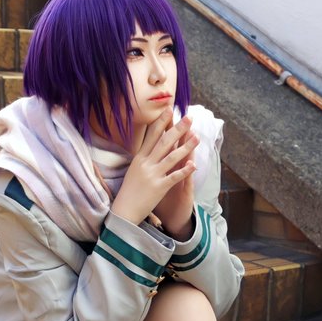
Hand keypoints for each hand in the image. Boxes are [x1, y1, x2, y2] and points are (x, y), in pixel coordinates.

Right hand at [111, 108, 198, 226]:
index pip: (152, 135)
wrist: (124, 210)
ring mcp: (153, 175)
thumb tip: (150, 142)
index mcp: (140, 158)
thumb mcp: (134, 169)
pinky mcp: (159, 188)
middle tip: (189, 117)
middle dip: (178, 129)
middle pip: (164, 142)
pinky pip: (174, 177)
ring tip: (197, 137)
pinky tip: (194, 165)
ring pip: (172, 157)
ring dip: (186, 147)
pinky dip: (184, 171)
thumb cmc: (130, 189)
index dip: (161, 121)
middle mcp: (146, 164)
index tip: (169, 109)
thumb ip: (144, 156)